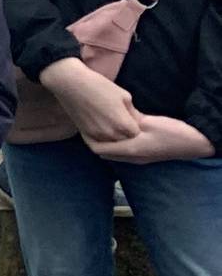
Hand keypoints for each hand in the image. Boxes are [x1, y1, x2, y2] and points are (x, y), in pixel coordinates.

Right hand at [43, 57, 145, 142]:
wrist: (71, 84)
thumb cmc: (100, 86)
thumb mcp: (124, 96)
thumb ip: (133, 112)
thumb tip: (138, 121)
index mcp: (123, 124)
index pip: (137, 133)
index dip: (137, 126)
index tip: (134, 118)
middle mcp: (111, 134)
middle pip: (125, 141)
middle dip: (127, 133)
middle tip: (124, 121)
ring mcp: (97, 136)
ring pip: (112, 144)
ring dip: (115, 137)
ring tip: (113, 124)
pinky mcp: (85, 134)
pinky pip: (99, 143)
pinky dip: (103, 138)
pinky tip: (103, 129)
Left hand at [86, 115, 216, 162]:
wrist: (194, 144)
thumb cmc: (172, 133)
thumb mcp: (148, 124)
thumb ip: (128, 122)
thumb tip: (112, 117)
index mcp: (129, 149)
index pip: (98, 149)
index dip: (86, 137)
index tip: (81, 122)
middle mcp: (131, 157)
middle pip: (103, 151)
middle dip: (93, 138)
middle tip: (86, 122)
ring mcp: (138, 158)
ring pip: (113, 151)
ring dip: (104, 140)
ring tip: (98, 124)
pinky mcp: (144, 154)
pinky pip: (122, 150)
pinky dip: (115, 141)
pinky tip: (116, 129)